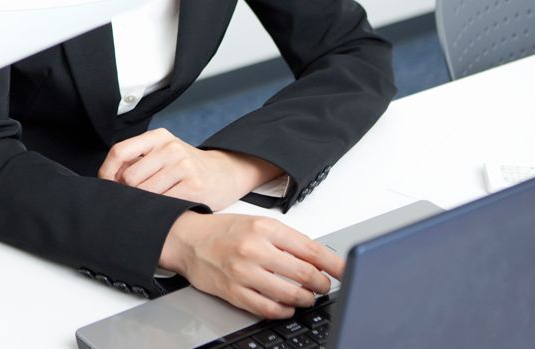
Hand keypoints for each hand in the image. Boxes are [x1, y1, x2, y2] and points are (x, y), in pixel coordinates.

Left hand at [97, 128, 280, 209]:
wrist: (224, 173)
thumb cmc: (186, 166)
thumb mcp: (163, 153)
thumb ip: (137, 161)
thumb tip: (107, 180)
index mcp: (158, 137)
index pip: (120, 151)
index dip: (106, 172)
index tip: (105, 185)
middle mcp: (170, 148)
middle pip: (130, 177)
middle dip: (126, 193)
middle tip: (132, 200)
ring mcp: (183, 166)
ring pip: (145, 192)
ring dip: (143, 204)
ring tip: (149, 206)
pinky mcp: (194, 186)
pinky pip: (164, 204)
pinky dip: (159, 211)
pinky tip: (163, 211)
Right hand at [160, 212, 343, 318]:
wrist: (187, 239)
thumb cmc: (224, 231)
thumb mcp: (258, 224)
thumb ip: (287, 240)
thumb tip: (319, 259)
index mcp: (265, 228)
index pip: (312, 249)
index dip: (335, 265)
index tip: (347, 272)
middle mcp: (255, 249)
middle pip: (305, 274)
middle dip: (321, 284)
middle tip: (323, 286)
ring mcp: (244, 272)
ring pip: (290, 294)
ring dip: (306, 299)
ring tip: (307, 297)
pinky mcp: (234, 291)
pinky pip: (268, 308)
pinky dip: (284, 310)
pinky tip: (287, 305)